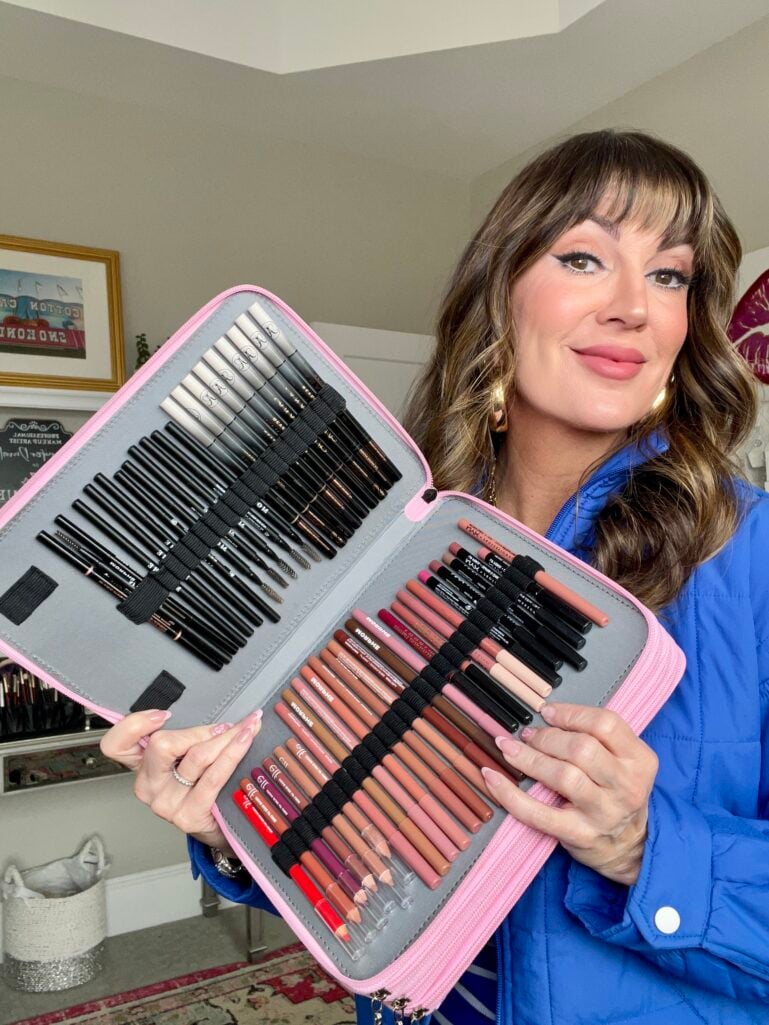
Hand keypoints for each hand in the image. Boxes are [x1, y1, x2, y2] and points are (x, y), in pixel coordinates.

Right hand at [100, 708, 262, 855]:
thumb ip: (186, 737)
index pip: (116, 745)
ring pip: (197, 756)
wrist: (218, 827)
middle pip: (163, 745)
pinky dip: (234, 752)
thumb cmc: (203, 787)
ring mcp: (166, 803)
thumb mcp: (186, 759)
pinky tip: (246, 741)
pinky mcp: (188, 815)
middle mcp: (148, 785)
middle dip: (200, 731)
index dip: (134, 725)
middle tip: (226, 726)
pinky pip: (214, 776)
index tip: (164, 715)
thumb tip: (215, 708)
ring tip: (249, 727)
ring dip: (228, 738)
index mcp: (141, 766)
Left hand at [483, 703, 657, 884]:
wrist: (630, 847)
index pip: (607, 724)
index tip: (547, 713)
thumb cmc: (616, 793)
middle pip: (583, 749)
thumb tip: (547, 716)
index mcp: (639, 760)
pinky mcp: (580, 835)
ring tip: (509, 749)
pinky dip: (510, 795)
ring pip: (563, 776)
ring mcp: (603, 813)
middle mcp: (626, 786)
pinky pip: (538, 814)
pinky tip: (492, 778)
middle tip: (528, 735)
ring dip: (528, 758)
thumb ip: (596, 737)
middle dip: (547, 737)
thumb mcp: (624, 761)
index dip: (571, 714)